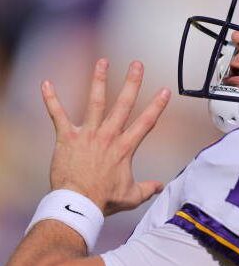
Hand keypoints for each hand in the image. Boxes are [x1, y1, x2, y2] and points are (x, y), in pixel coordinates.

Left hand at [42, 58, 170, 215]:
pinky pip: (58, 115)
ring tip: (103, 62)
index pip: (146, 122)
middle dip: (132, 82)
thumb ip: (147, 189)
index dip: (157, 105)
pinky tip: (46, 83)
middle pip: (124, 104)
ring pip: (96, 102)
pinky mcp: (67, 137)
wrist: (78, 203)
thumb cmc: (103, 200)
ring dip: (99, 80)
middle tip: (136, 64)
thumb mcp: (131, 196)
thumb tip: (159, 187)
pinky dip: (51, 99)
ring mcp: (88, 134)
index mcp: (125, 148)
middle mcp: (109, 136)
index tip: (165, 91)